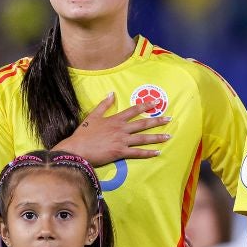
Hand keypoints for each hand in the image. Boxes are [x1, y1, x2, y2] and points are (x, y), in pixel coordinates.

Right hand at [54, 93, 171, 166]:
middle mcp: (121, 129)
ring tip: (169, 136)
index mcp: (115, 119)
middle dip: (157, 120)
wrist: (76, 149)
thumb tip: (111, 93)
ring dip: (157, 137)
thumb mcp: (92, 116)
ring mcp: (122, 140)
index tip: (156, 103)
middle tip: (169, 119)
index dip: (146, 106)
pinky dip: (148, 153)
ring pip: (143, 138)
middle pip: (143, 124)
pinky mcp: (120, 152)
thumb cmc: (83, 134)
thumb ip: (103, 105)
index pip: (133, 110)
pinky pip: (137, 153)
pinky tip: (158, 152)